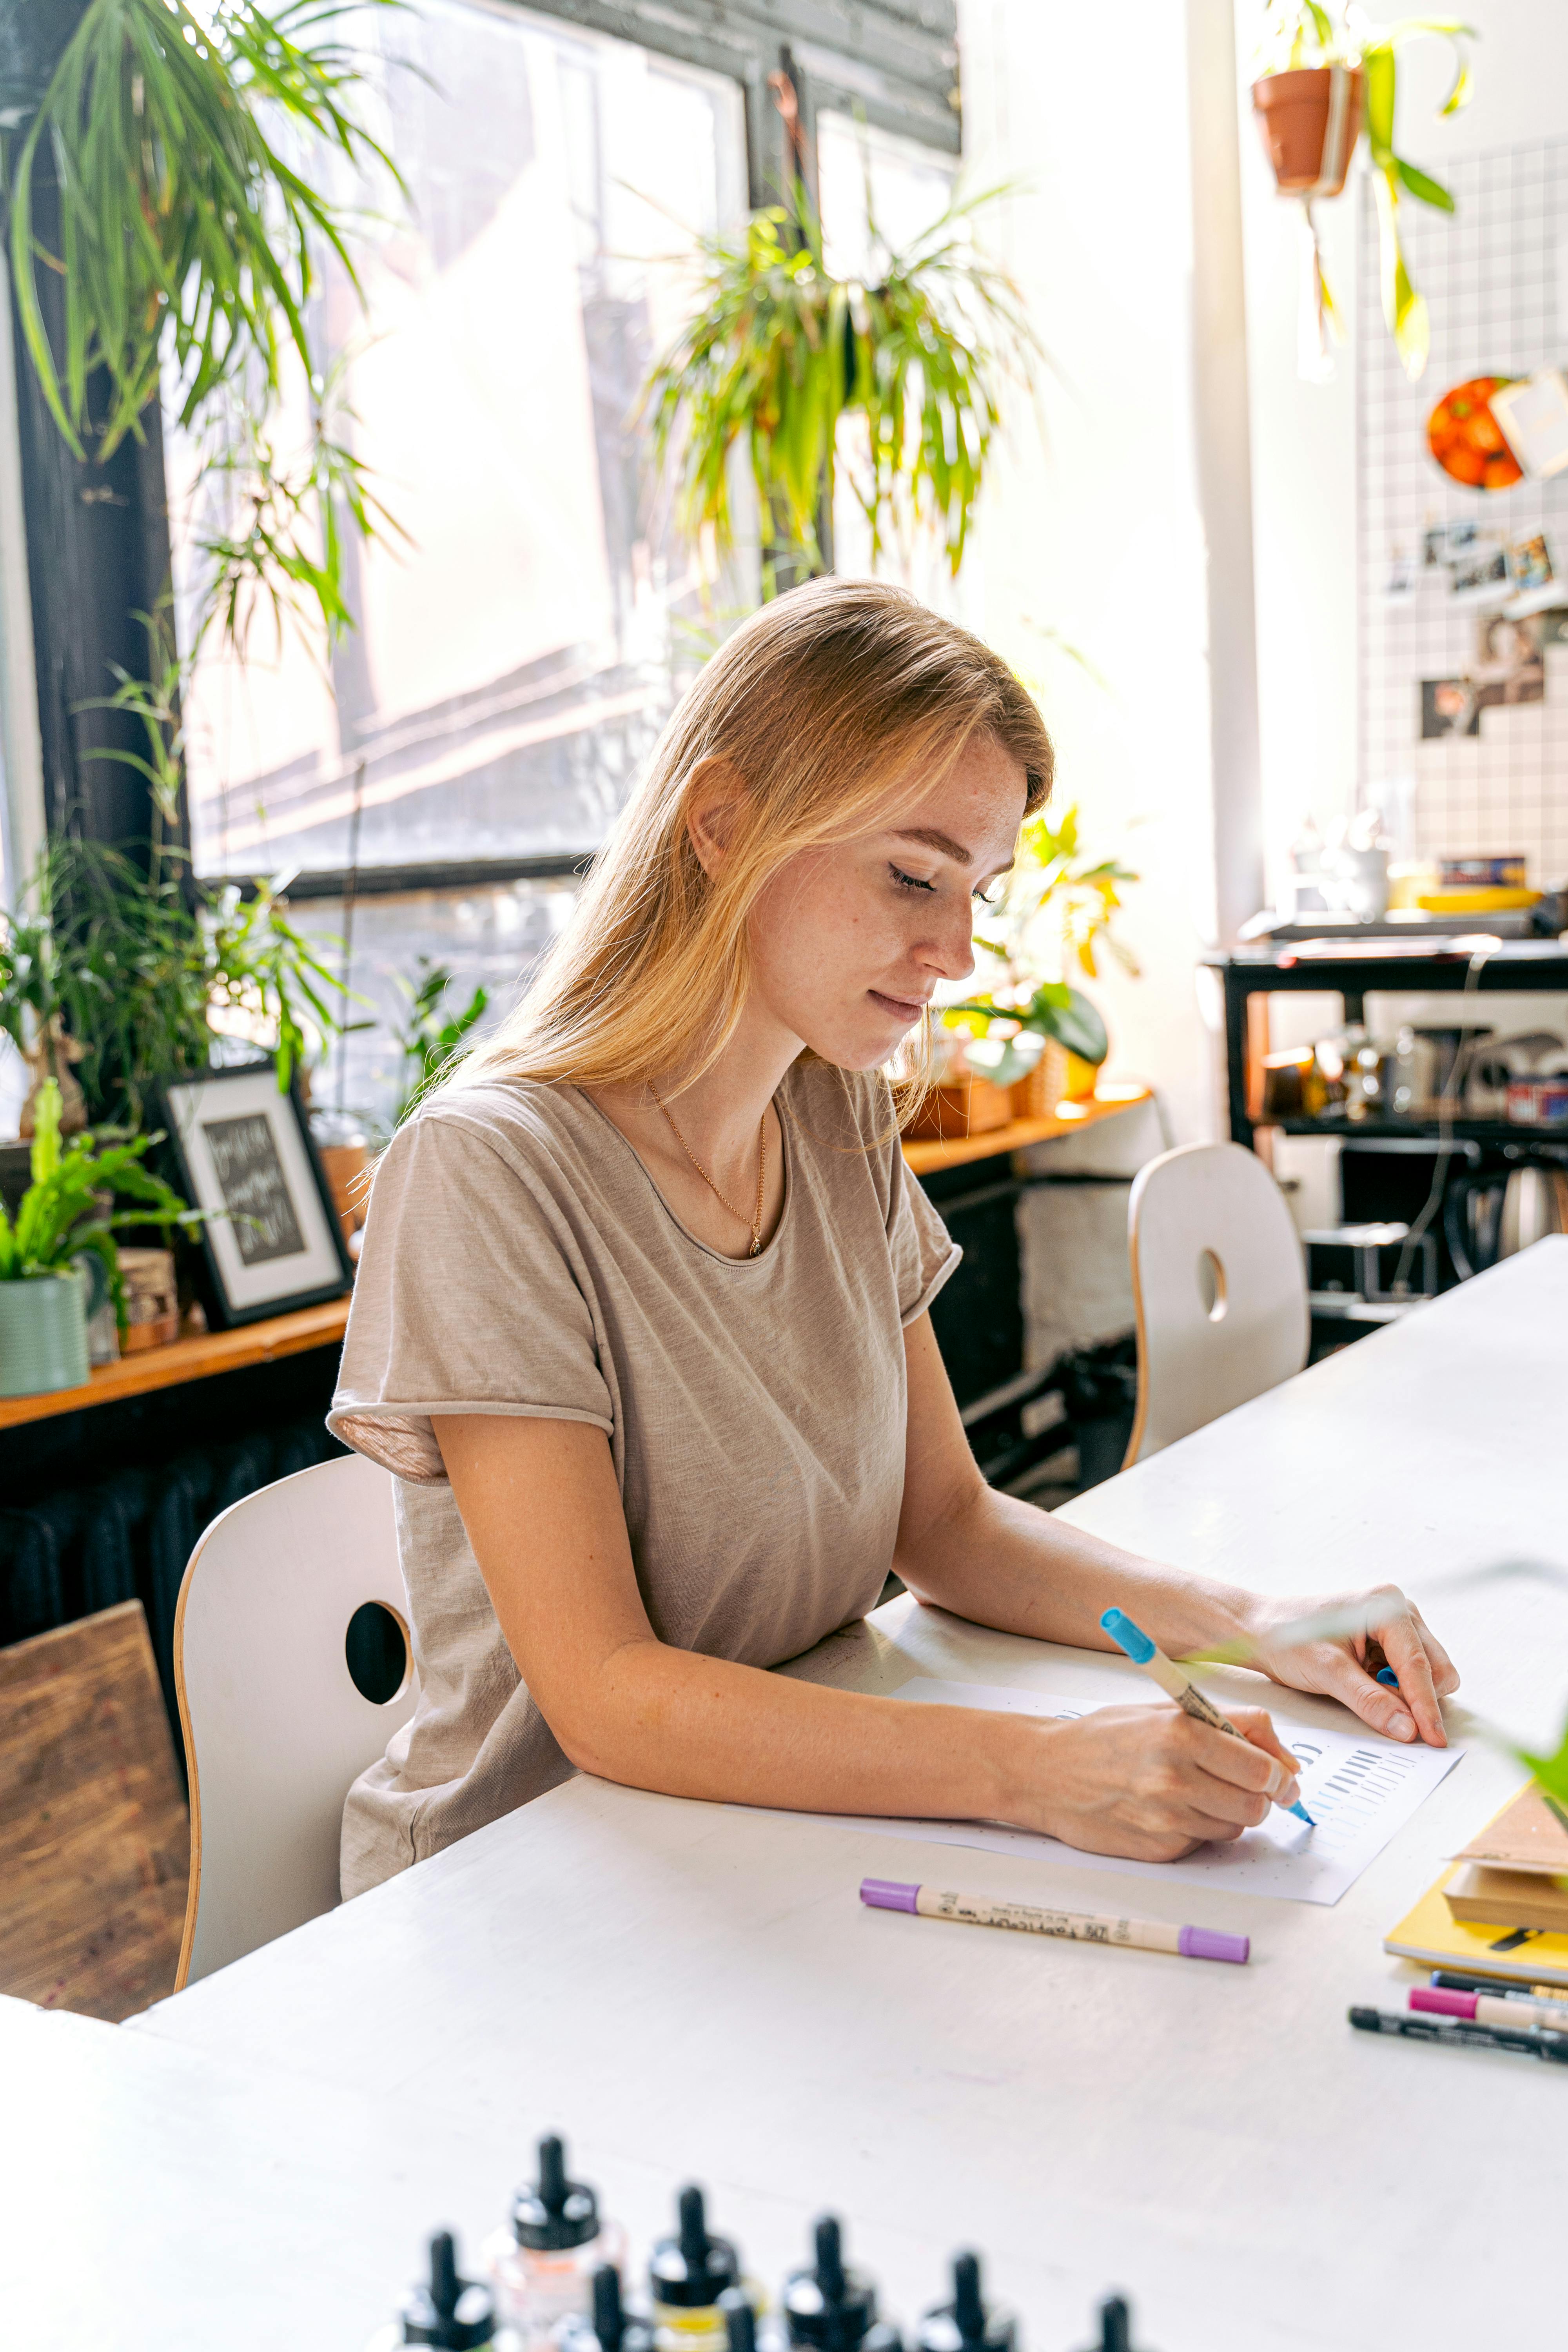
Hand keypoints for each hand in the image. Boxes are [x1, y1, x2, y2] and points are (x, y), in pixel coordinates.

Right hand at [997, 1703, 1304, 1862]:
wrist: (1046, 1773)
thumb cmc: (1104, 1737)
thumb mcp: (1165, 1711)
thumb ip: (1229, 1725)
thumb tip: (1285, 1760)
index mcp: (1180, 1733)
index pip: (1261, 1767)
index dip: (1280, 1774)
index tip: (1282, 1776)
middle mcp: (1174, 1779)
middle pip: (1257, 1804)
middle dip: (1262, 1797)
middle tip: (1250, 1787)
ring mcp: (1166, 1819)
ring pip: (1235, 1827)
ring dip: (1229, 1812)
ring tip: (1197, 1792)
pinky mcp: (1158, 1849)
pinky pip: (1203, 1843)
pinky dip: (1198, 1829)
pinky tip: (1169, 1810)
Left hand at [1240, 1584, 1458, 1746]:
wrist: (1258, 1629)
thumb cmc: (1286, 1639)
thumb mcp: (1326, 1672)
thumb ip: (1369, 1700)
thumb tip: (1408, 1729)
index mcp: (1386, 1606)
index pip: (1418, 1664)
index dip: (1427, 1706)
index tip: (1435, 1739)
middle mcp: (1398, 1611)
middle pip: (1435, 1667)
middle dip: (1419, 1698)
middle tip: (1387, 1715)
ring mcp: (1396, 1627)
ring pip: (1427, 1673)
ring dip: (1407, 1694)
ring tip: (1362, 1690)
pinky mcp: (1388, 1643)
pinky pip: (1409, 1676)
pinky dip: (1395, 1691)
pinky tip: (1364, 1685)